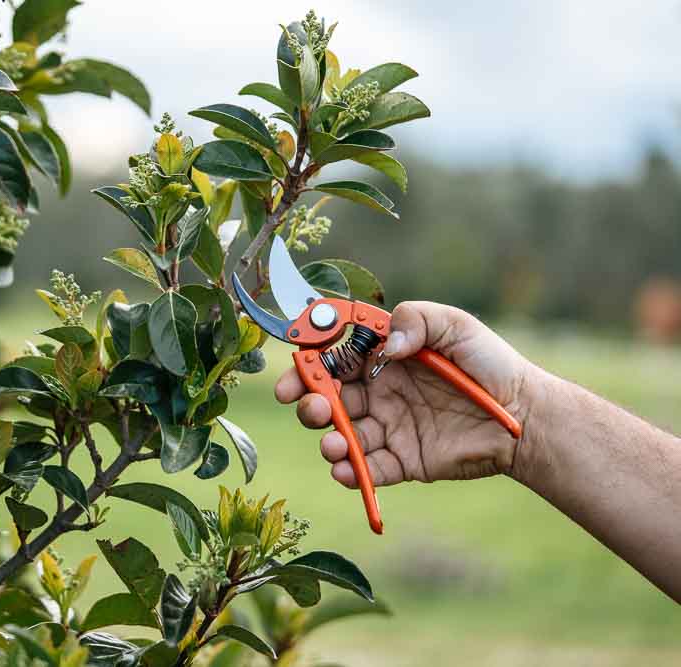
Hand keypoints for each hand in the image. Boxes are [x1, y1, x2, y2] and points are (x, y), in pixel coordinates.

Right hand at [275, 301, 536, 488]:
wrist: (526, 416)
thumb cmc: (491, 364)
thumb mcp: (456, 325)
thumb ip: (415, 321)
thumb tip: (385, 348)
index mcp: (383, 358)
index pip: (334, 357)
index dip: (309, 363)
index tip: (293, 372)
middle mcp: (379, 392)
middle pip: (328, 398)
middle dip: (309, 402)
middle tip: (310, 407)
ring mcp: (388, 428)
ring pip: (342, 435)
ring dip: (328, 440)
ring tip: (333, 444)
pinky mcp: (402, 461)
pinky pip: (369, 469)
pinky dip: (351, 472)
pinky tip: (345, 469)